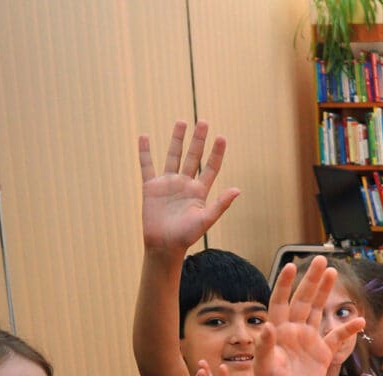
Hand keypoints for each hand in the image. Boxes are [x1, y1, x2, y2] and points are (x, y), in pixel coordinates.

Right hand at [137, 121, 237, 251]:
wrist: (164, 245)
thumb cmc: (186, 236)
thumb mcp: (206, 219)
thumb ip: (220, 204)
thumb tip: (237, 190)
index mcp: (200, 191)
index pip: (210, 167)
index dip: (216, 153)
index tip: (222, 137)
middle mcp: (185, 184)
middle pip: (193, 156)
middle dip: (198, 140)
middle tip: (204, 122)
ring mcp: (168, 184)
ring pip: (173, 156)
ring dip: (177, 139)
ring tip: (182, 122)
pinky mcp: (151, 187)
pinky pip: (147, 166)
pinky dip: (145, 152)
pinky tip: (144, 137)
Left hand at [251, 258, 353, 375]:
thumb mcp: (264, 369)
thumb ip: (265, 347)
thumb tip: (267, 326)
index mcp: (278, 332)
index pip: (281, 301)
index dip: (286, 284)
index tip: (292, 266)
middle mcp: (293, 332)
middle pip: (303, 300)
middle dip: (312, 279)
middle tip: (321, 259)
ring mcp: (308, 341)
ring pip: (319, 311)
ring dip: (325, 293)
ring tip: (333, 272)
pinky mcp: (322, 355)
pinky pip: (337, 338)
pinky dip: (348, 329)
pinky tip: (360, 319)